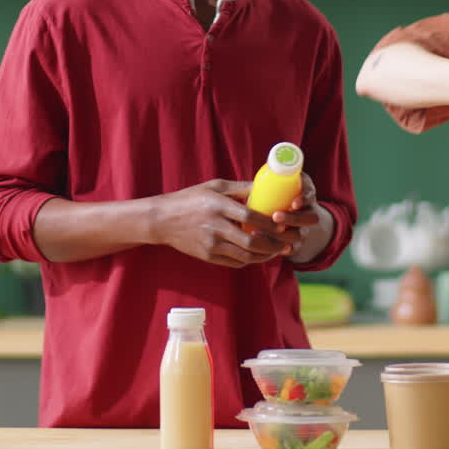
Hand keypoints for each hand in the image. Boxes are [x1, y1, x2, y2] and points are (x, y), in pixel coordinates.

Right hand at [151, 179, 301, 267]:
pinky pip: (235, 262)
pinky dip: (250, 260)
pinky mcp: (207, 256)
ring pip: (246, 256)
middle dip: (274, 244)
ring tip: (278, 250)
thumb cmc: (190, 199)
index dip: (270, 223)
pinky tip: (259, 254)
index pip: (250, 217)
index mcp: (218, 206)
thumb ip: (240, 188)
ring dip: (265, 256)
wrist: (162, 220)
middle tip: (287, 242)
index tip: (284, 224)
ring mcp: (211, 244)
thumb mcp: (214, 186)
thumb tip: (264, 187)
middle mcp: (215, 227)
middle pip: (251, 241)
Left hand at [269, 173, 324, 256]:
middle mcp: (309, 211)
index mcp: (306, 193)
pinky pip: (296, 249)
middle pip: (310, 218)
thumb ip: (270, 176)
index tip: (293, 204)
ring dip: (284, 235)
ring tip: (262, 232)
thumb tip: (255, 177)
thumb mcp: (280, 181)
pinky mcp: (298, 243)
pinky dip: (287, 250)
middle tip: (275, 217)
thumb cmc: (279, 192)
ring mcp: (304, 228)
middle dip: (293, 219)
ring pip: (301, 234)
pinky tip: (274, 249)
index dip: (304, 199)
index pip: (310, 195)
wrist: (291, 214)